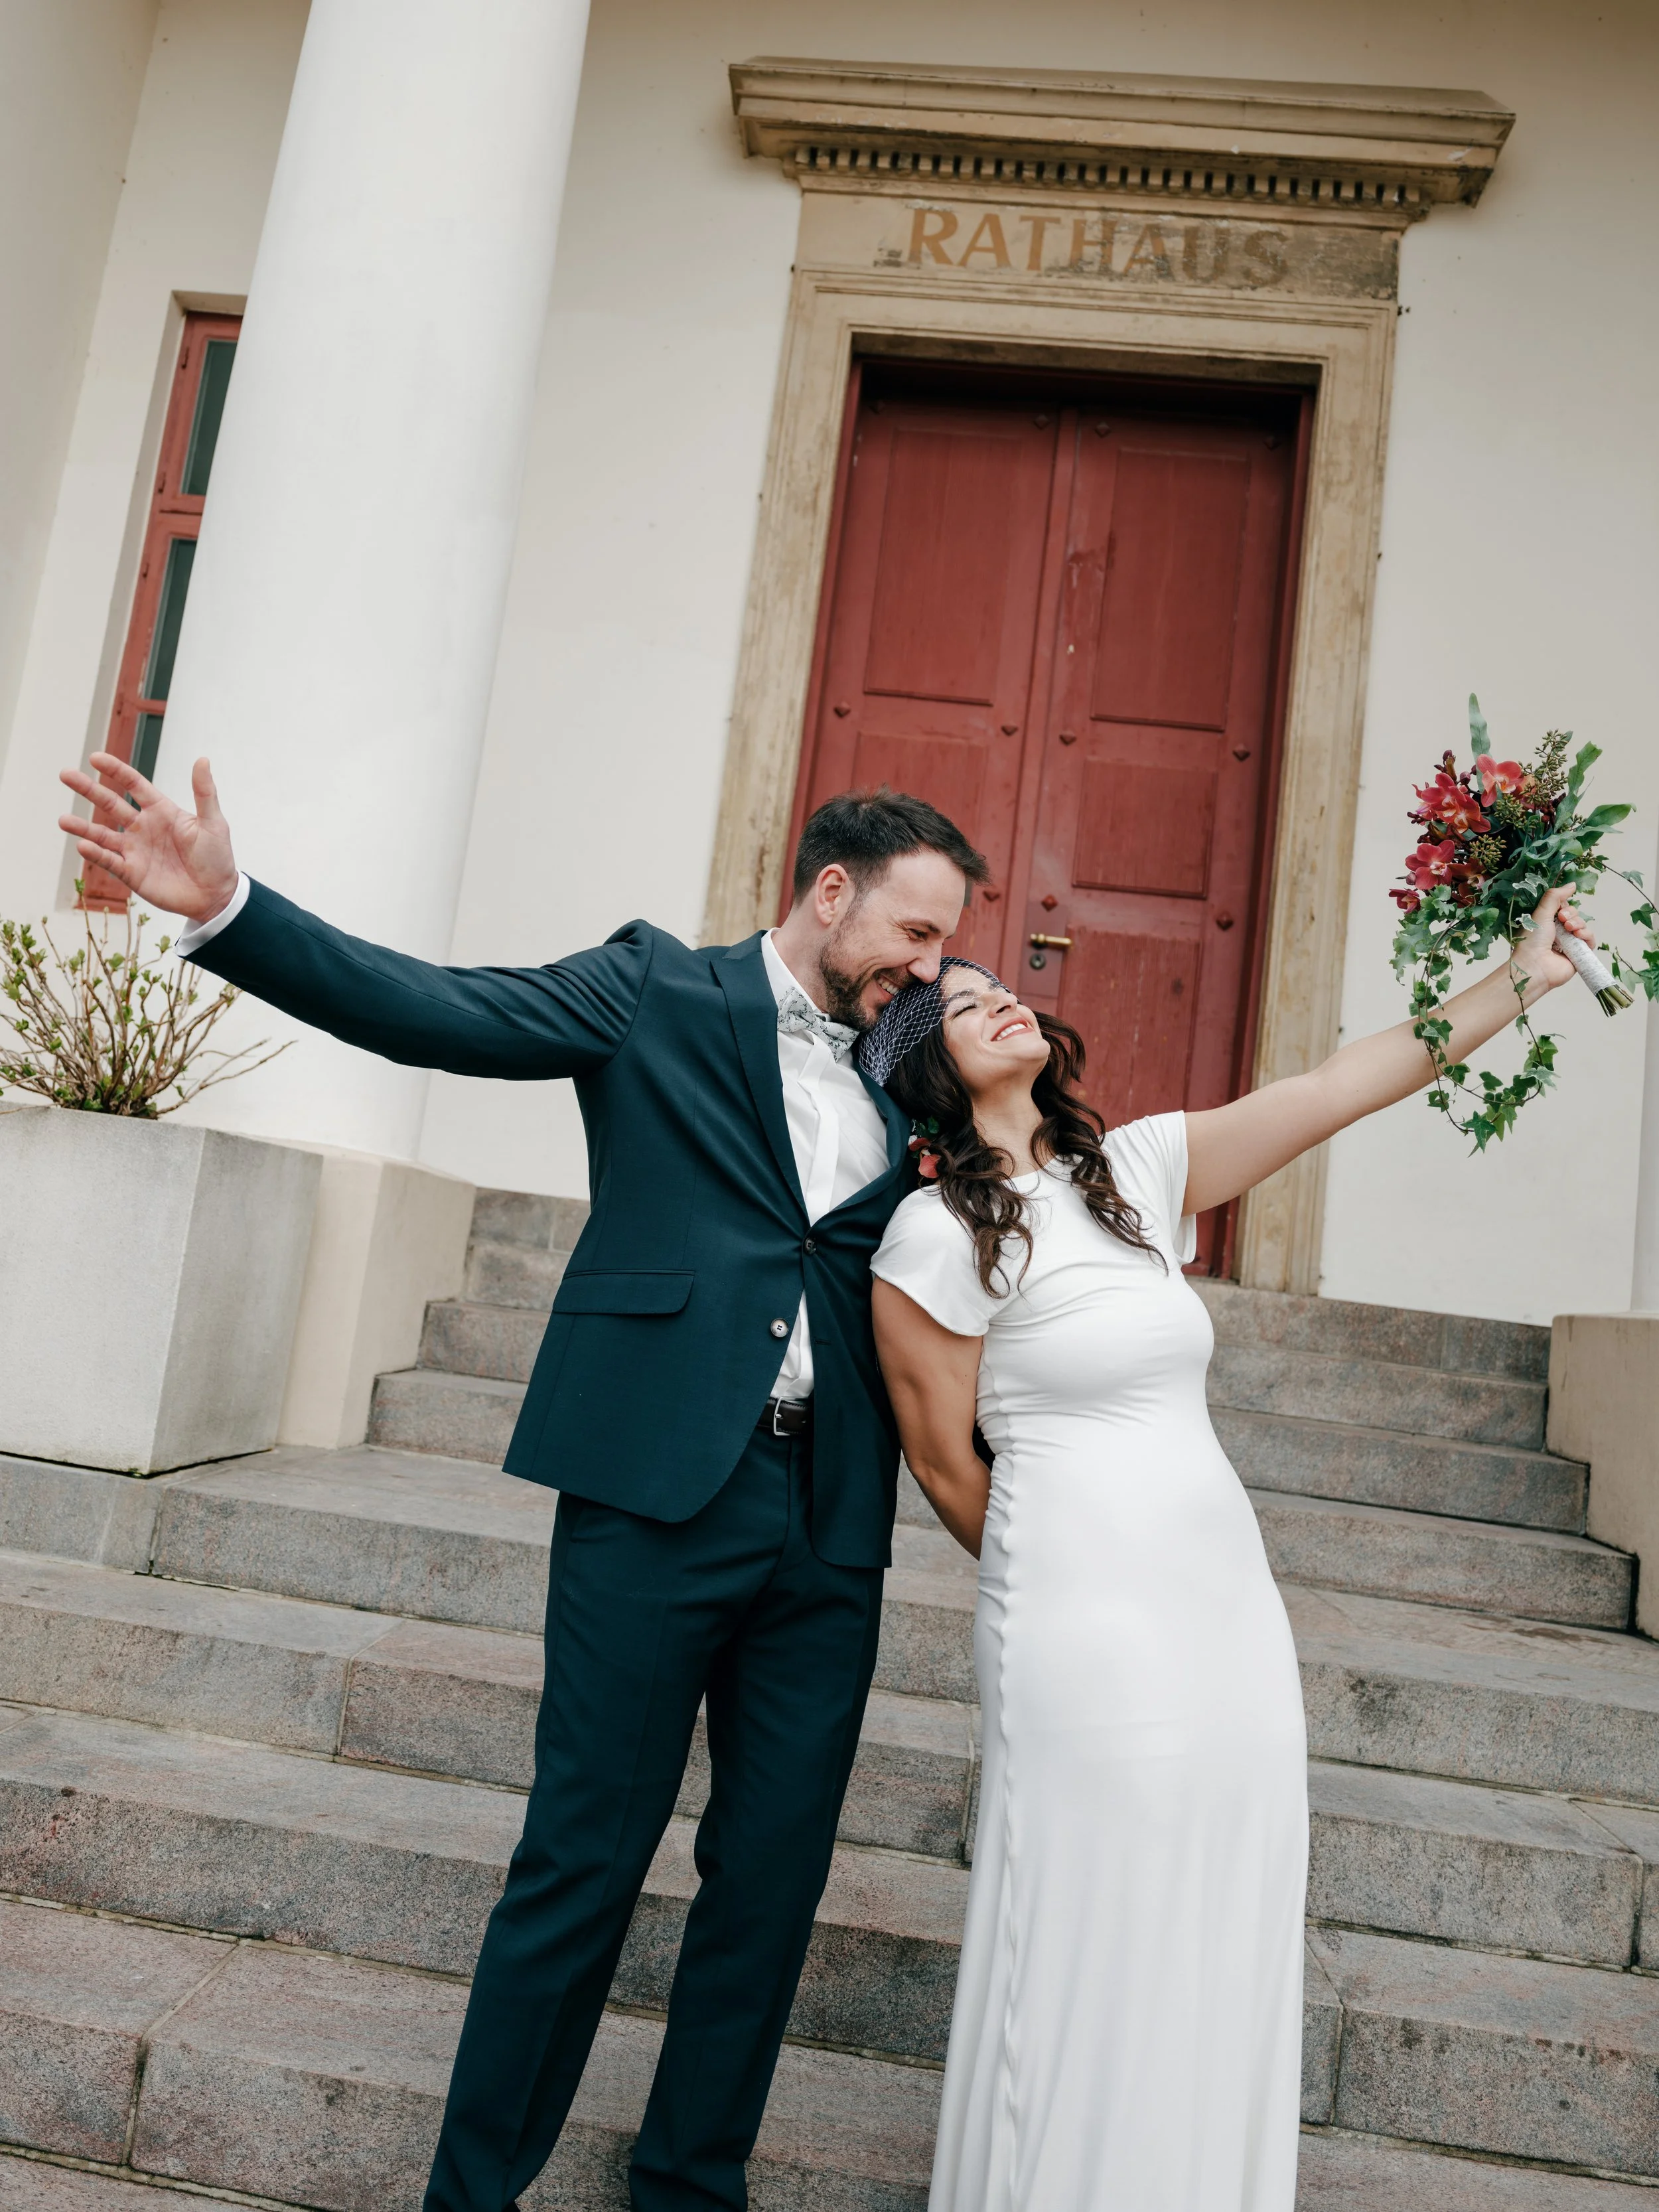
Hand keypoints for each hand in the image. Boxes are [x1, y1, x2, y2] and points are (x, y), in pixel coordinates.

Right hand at [58, 754, 237, 923]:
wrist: (216, 895)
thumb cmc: (217, 857)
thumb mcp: (213, 822)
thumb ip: (204, 792)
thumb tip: (202, 759)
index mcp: (161, 811)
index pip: (133, 784)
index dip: (115, 770)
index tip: (95, 758)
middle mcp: (143, 827)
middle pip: (110, 804)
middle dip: (88, 790)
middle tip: (65, 775)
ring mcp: (135, 850)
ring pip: (102, 834)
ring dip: (82, 827)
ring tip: (62, 820)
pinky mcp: (132, 873)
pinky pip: (109, 861)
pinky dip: (96, 854)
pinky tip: (83, 845)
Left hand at [1507, 885, 1595, 1001]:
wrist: (1534, 966)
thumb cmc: (1532, 940)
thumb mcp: (1540, 913)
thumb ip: (1554, 897)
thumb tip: (1572, 884)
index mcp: (1546, 922)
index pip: (1562, 907)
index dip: (1563, 905)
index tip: (1559, 908)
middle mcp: (1558, 932)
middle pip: (1574, 914)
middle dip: (1571, 914)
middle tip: (1562, 920)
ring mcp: (1569, 943)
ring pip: (1583, 925)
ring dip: (1578, 923)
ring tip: (1569, 929)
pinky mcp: (1578, 954)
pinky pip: (1590, 940)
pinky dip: (1587, 935)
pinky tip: (1578, 936)